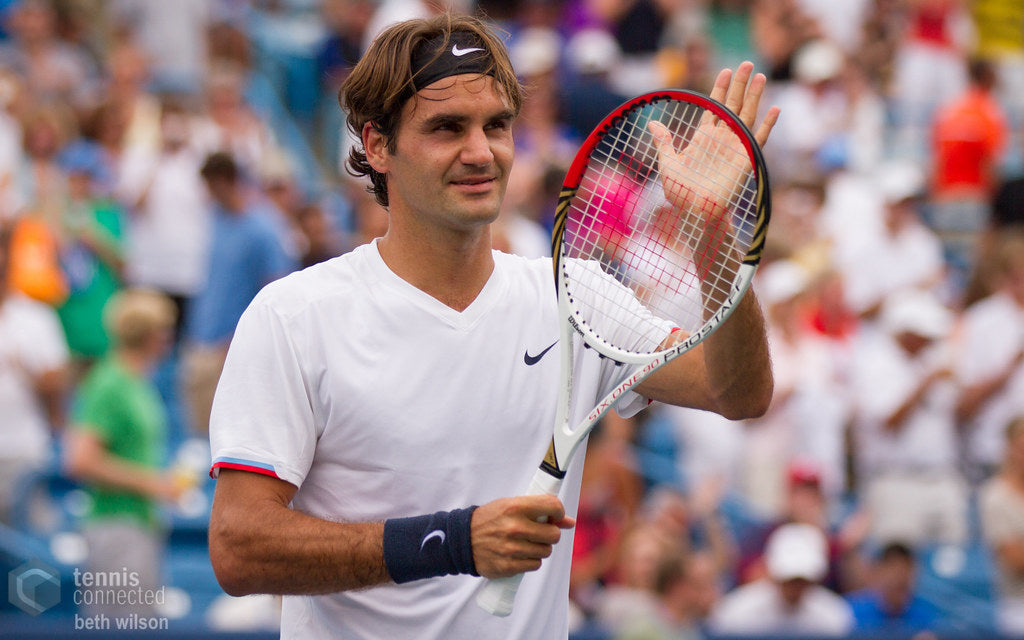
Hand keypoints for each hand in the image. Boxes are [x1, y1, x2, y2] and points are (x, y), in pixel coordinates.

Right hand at [470, 495, 575, 578]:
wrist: (462, 539)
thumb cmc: (491, 519)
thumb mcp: (511, 506)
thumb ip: (540, 510)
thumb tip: (570, 522)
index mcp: (516, 507)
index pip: (553, 506)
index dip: (558, 512)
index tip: (554, 516)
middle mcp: (515, 527)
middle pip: (554, 535)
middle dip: (550, 534)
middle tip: (539, 532)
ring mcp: (511, 548)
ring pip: (546, 551)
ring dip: (540, 548)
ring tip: (527, 543)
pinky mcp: (508, 566)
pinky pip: (535, 565)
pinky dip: (531, 560)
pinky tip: (520, 554)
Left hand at [648, 62, 779, 280]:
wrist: (696, 212)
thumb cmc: (681, 193)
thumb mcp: (668, 164)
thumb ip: (664, 143)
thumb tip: (653, 123)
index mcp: (703, 138)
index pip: (714, 108)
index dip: (720, 90)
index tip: (726, 71)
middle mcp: (721, 139)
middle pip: (733, 105)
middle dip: (740, 85)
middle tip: (747, 63)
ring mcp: (735, 147)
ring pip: (747, 116)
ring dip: (754, 97)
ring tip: (760, 76)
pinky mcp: (746, 158)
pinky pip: (759, 139)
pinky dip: (768, 125)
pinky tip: (775, 109)